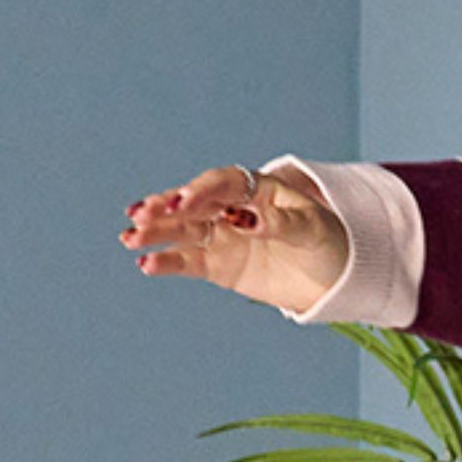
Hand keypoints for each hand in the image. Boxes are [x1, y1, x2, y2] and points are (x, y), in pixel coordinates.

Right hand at [121, 162, 346, 311]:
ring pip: (182, 231)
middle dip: (166, 208)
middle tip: (141, 215)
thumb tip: (249, 220)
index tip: (183, 202)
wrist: (332, 278)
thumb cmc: (326, 242)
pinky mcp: (217, 265)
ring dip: (155, 233)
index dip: (200, 190)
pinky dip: (166, 262)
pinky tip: (145, 264)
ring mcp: (221, 236)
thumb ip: (280, 223)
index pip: (221, 184)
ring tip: (129, 238)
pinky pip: (187, 261)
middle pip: (193, 204)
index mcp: (255, 188)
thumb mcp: (312, 229)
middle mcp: (231, 208)